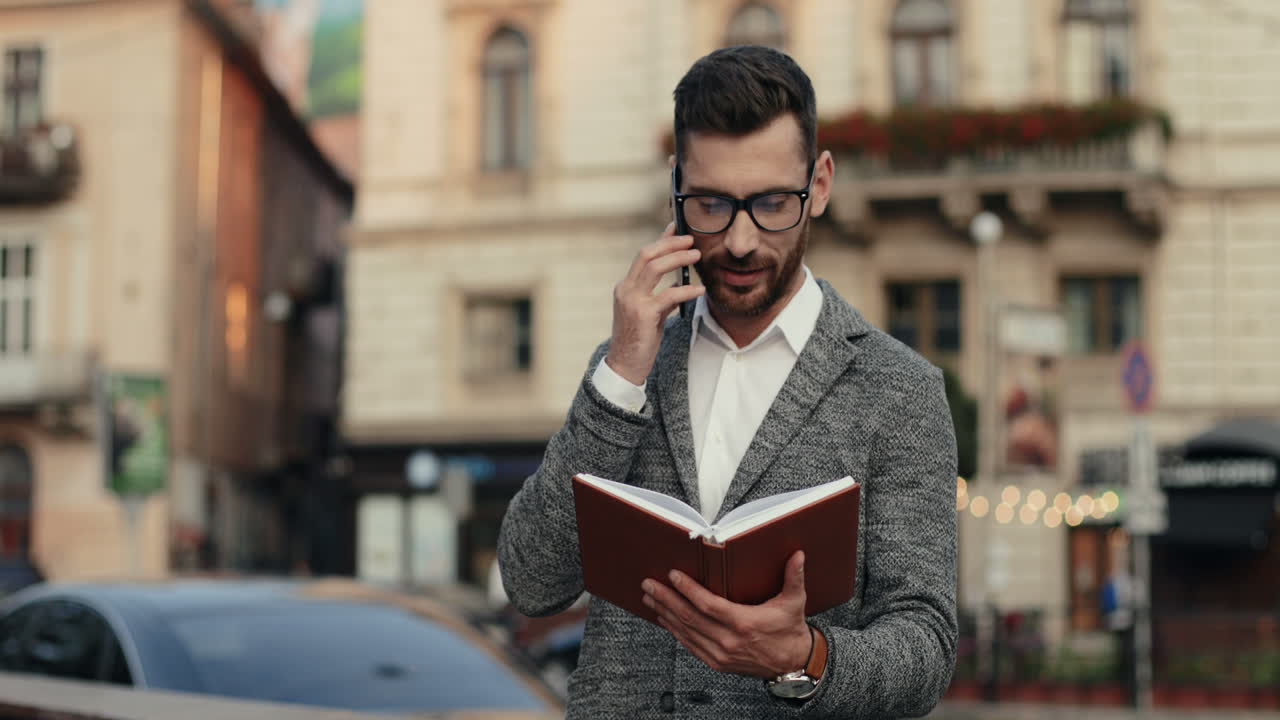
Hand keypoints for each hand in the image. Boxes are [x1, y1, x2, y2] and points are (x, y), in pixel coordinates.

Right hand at [604, 223, 703, 385]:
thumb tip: (678, 283)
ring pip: (655, 267)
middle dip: (670, 243)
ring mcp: (633, 301)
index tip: (676, 227)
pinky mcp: (643, 315)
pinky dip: (686, 290)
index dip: (661, 240)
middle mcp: (625, 289)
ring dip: (678, 258)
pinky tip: (699, 290)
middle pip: (647, 254)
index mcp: (625, 286)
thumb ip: (659, 296)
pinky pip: (668, 295)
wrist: (624, 366)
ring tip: (697, 256)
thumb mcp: (648, 314)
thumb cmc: (638, 340)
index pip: (643, 255)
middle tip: (691, 239)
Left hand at [641, 551, 810, 678]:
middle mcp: (728, 641)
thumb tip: (798, 554)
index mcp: (744, 624)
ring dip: (664, 613)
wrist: (792, 664)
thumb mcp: (794, 601)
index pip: (708, 605)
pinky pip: (689, 645)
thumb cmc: (790, 629)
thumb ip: (794, 577)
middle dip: (665, 599)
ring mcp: (720, 655)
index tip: (672, 575)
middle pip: (689, 617)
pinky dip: (674, 630)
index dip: (687, 590)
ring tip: (649, 598)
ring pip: (685, 632)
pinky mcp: (716, 663)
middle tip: (648, 584)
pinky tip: (663, 618)